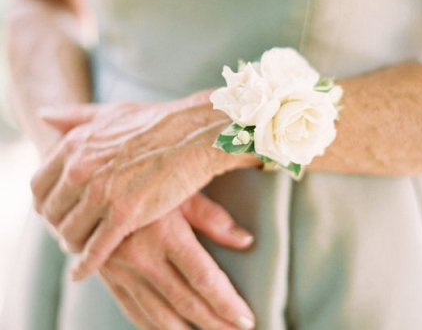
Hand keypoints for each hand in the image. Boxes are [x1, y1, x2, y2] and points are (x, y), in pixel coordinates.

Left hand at [31, 91, 260, 280]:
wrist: (197, 133)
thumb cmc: (160, 121)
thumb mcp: (113, 111)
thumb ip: (77, 116)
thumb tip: (44, 116)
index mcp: (76, 145)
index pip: (39, 186)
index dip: (47, 203)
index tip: (59, 211)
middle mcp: (81, 168)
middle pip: (51, 213)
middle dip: (59, 225)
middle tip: (71, 232)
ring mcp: (102, 192)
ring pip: (69, 233)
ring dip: (73, 245)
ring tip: (82, 248)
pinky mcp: (125, 214)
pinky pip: (94, 249)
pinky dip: (87, 264)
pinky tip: (85, 271)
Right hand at [100, 193, 255, 329]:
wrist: (97, 188)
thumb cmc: (147, 183)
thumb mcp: (181, 193)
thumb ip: (213, 218)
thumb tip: (245, 241)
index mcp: (165, 234)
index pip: (203, 278)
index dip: (227, 303)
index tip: (246, 319)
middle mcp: (143, 257)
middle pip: (186, 302)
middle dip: (215, 323)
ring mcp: (123, 271)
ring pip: (159, 316)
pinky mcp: (110, 278)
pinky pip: (134, 312)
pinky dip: (154, 328)